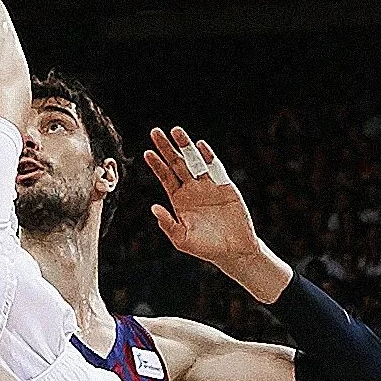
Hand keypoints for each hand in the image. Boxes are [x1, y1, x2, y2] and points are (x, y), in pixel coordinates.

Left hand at [138, 127, 273, 285]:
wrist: (234, 250)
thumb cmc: (205, 247)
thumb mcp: (182, 239)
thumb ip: (168, 224)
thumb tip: (153, 207)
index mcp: (178, 199)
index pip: (165, 177)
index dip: (156, 164)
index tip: (146, 152)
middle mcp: (192, 189)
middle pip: (176, 163)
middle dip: (166, 148)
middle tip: (155, 132)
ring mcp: (208, 185)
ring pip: (194, 161)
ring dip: (185, 146)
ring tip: (175, 130)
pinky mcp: (225, 186)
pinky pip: (215, 168)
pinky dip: (208, 156)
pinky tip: (200, 145)